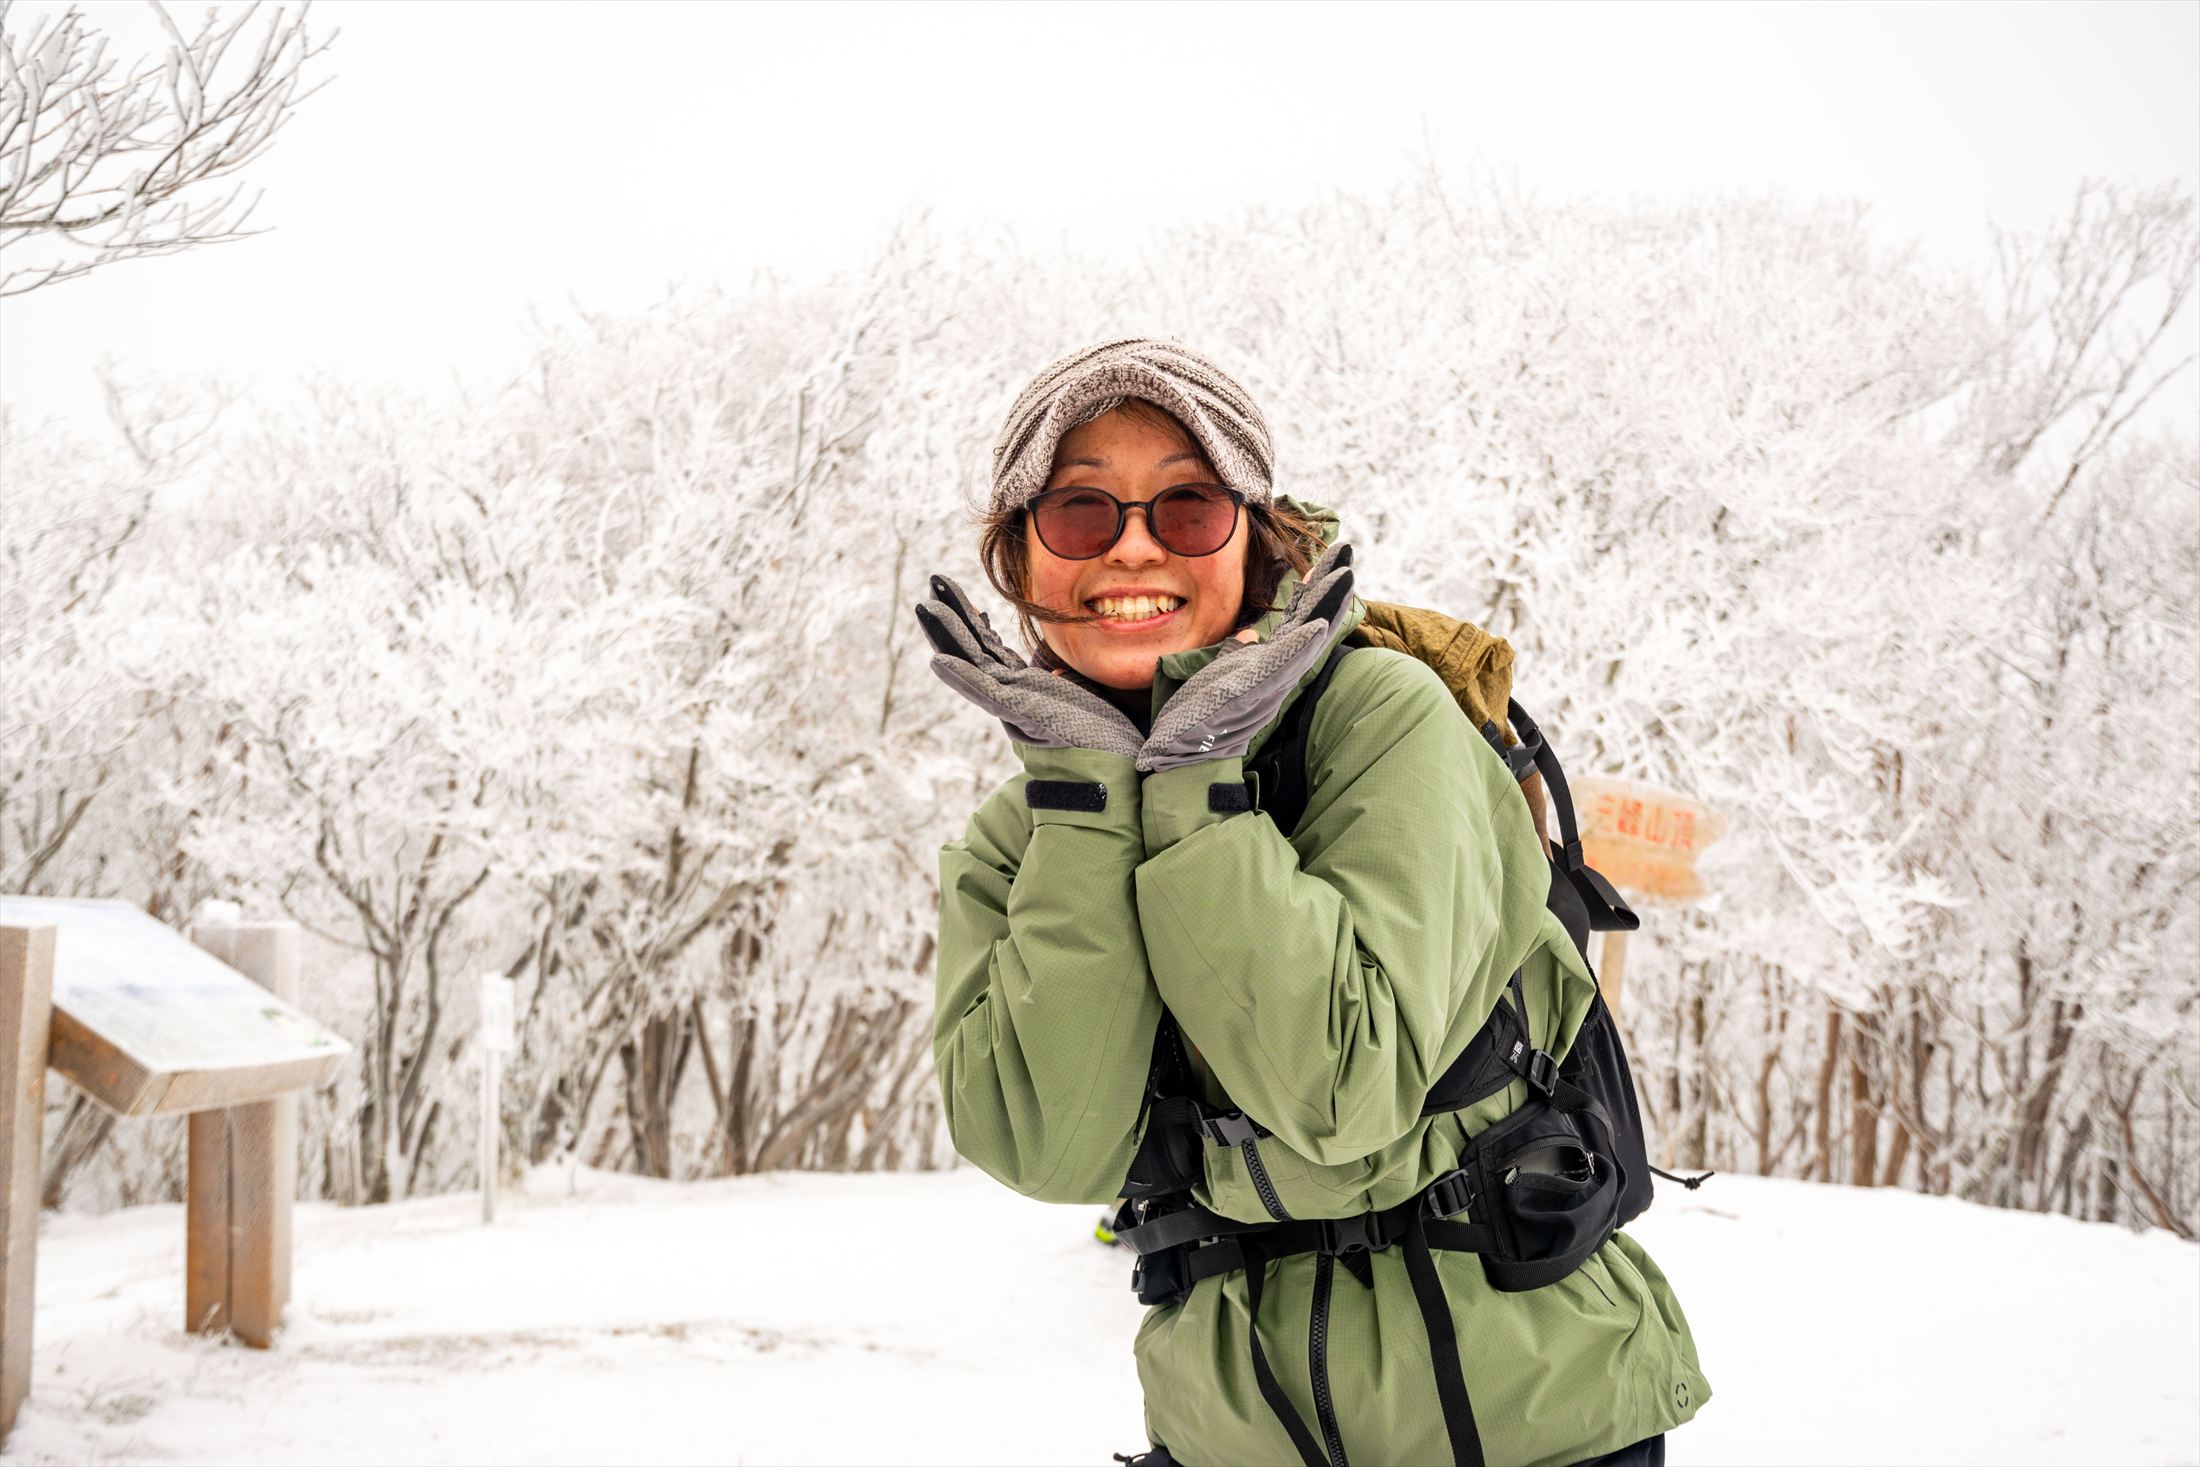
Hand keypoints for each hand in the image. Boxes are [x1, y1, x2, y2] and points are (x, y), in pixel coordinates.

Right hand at [914, 575, 1143, 757]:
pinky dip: (962, 676)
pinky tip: (940, 660)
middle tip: (931, 585)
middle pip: (974, 650)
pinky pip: (988, 694)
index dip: (972, 621)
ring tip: (926, 606)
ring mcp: (1016, 707)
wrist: (1118, 773)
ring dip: (948, 635)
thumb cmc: (1105, 739)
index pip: (990, 649)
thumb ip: (1061, 682)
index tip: (956, 593)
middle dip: (951, 617)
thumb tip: (1052, 671)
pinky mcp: (1026, 718)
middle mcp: (1014, 696)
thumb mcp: (1081, 697)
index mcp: (1025, 690)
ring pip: (973, 664)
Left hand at [1137, 542, 1355, 772]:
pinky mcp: (1252, 692)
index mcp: (1268, 665)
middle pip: (1312, 621)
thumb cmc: (1199, 718)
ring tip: (1345, 573)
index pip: (1298, 620)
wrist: (1180, 758)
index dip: (1314, 590)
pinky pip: (1282, 666)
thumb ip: (1239, 654)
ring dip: (1326, 606)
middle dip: (1331, 586)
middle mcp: (1276, 672)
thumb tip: (1249, 634)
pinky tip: (1318, 625)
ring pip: (1306, 639)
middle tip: (1347, 549)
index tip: (1328, 560)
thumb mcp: (1222, 675)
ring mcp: (1268, 682)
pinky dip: (1301, 645)